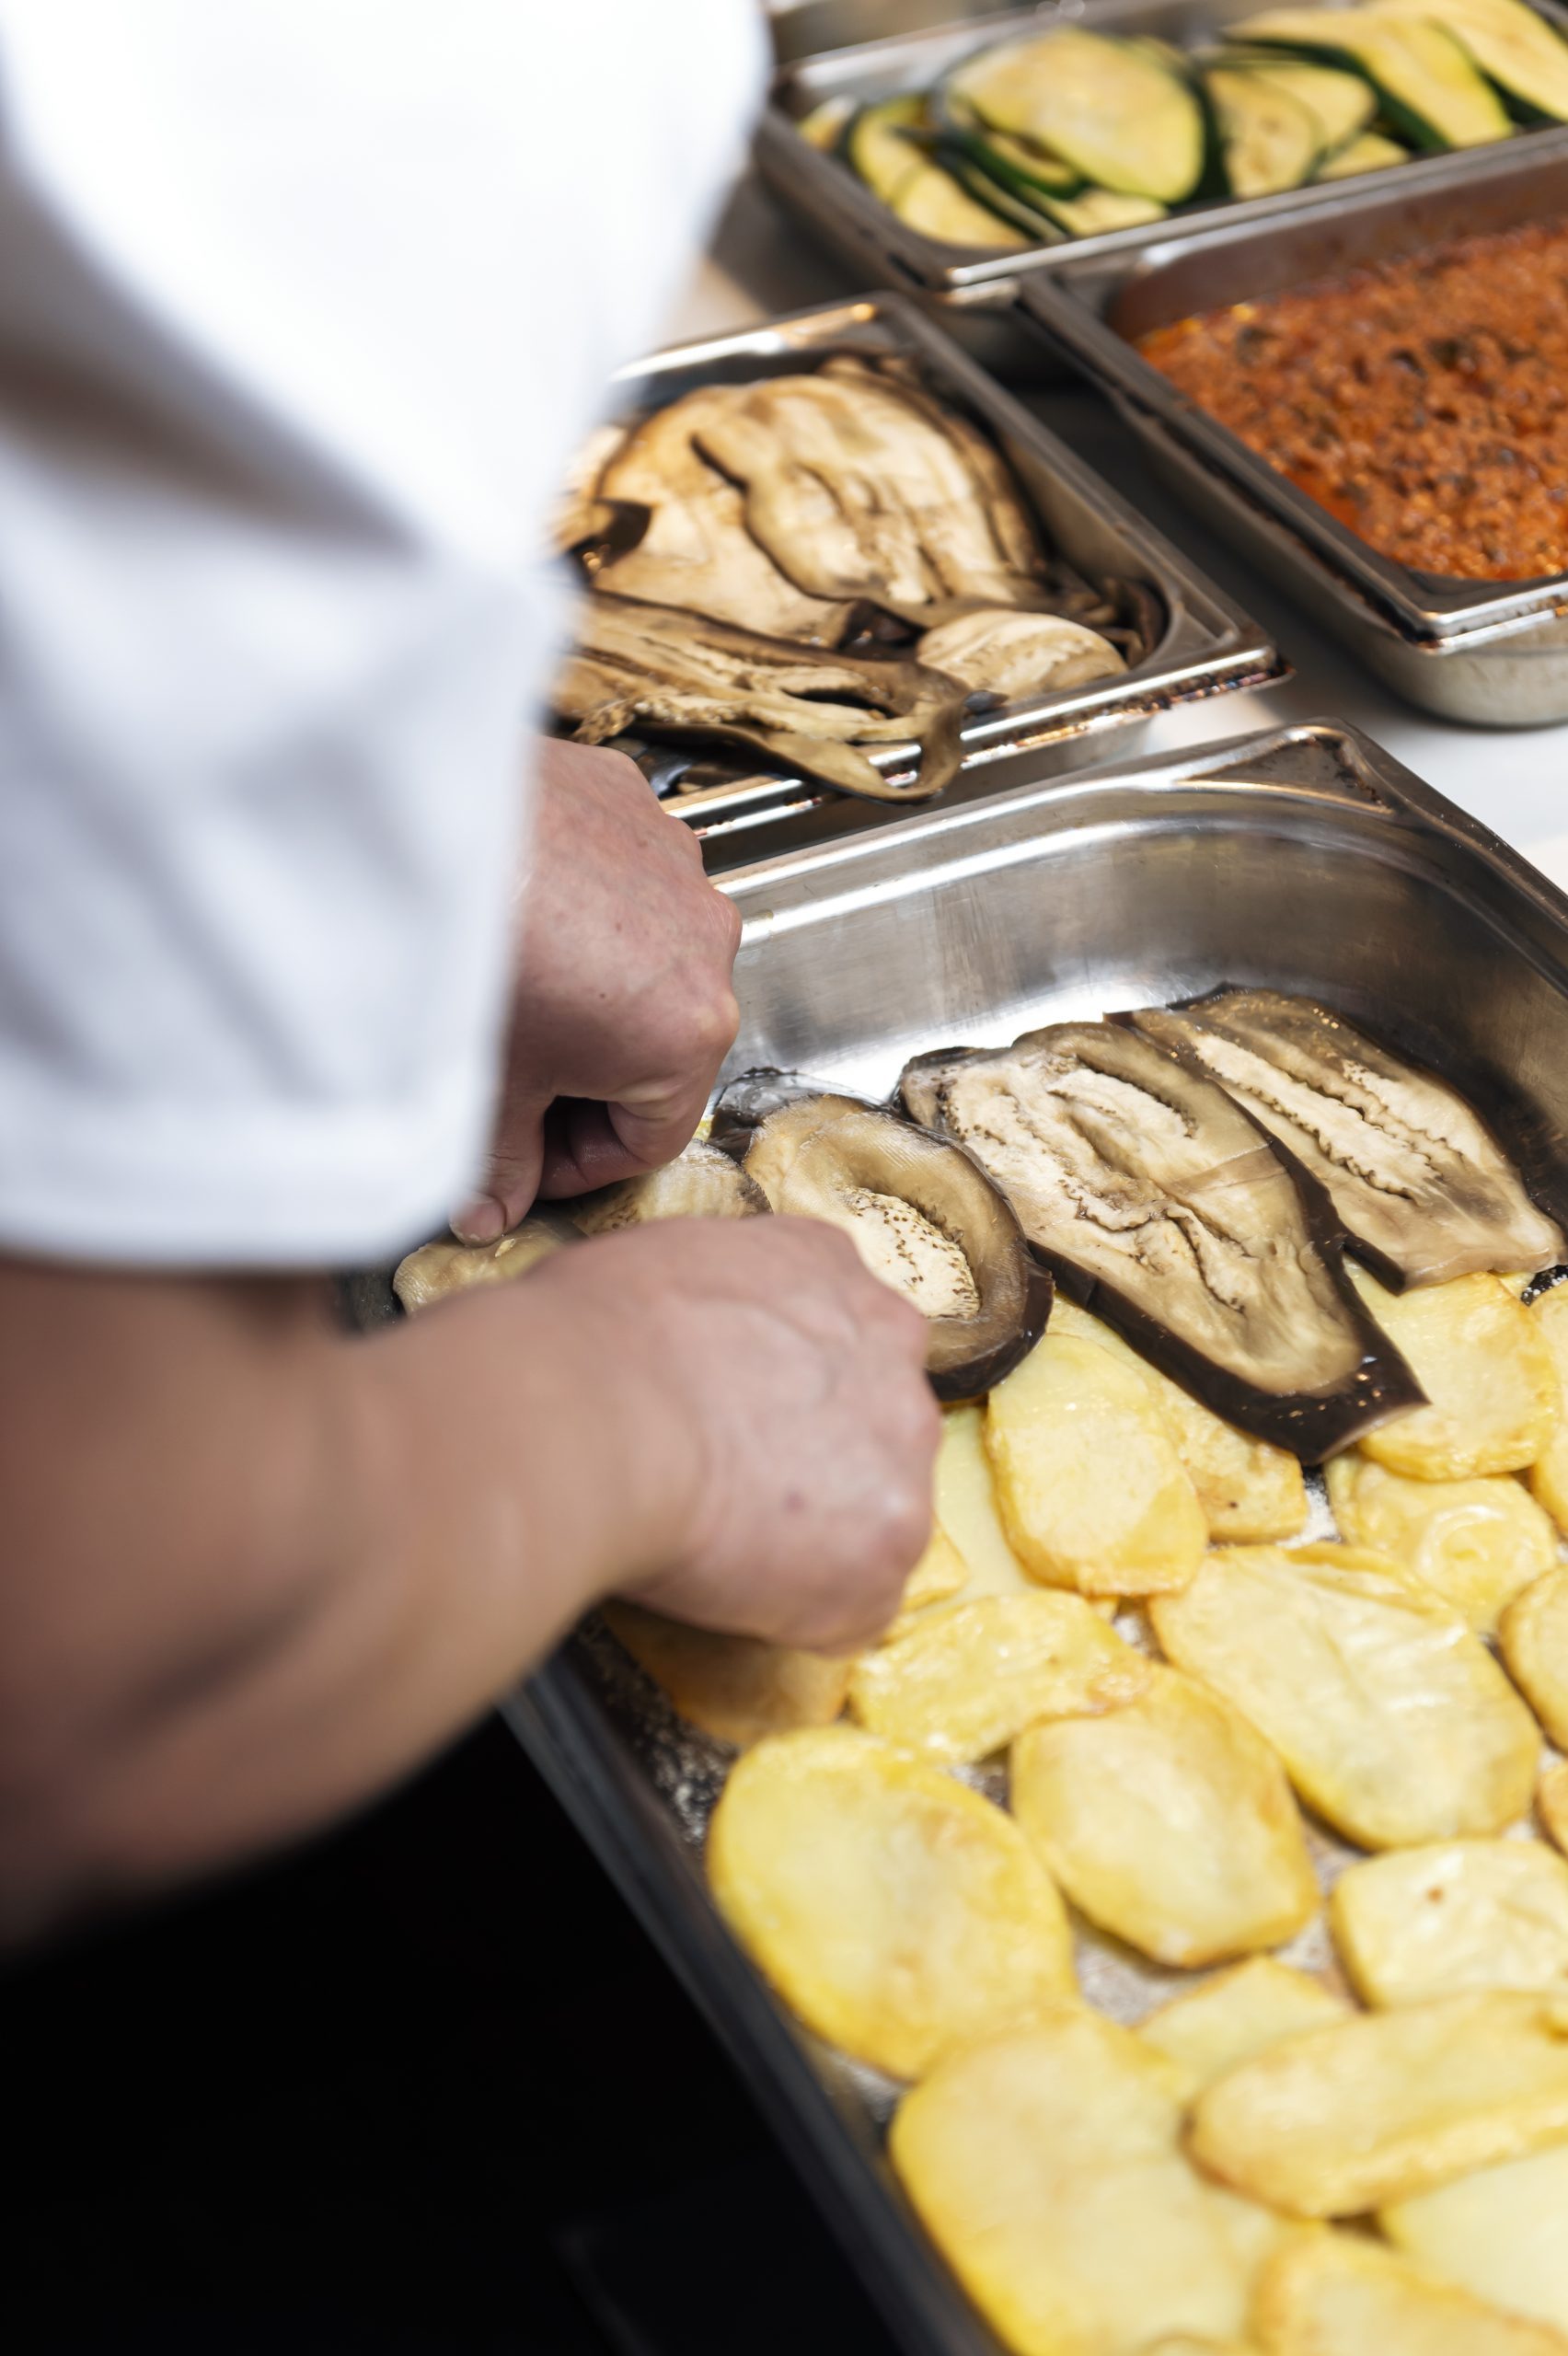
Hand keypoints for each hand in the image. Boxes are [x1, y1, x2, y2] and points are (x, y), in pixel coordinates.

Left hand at [455, 737, 740, 1241]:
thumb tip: (490, 1210)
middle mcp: (705, 942)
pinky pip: (617, 876)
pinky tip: (513, 918)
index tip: (528, 1165)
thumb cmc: (460, 953)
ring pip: (641, 957)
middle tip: (508, 1088)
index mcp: (689, 1032)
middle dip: (584, 1077)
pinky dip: (578, 906)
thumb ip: (499, 1164)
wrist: (404, 822)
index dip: (577, 1166)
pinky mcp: (626, 800)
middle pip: (655, 1046)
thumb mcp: (483, 1086)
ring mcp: (671, 862)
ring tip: (509, 993)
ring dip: (589, 989)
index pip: (651, 1137)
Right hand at [521, 1215, 941, 1652]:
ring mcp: (902, 1445)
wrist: (587, 1415)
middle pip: (869, 1418)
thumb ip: (708, 1302)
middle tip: (729, 1483)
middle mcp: (888, 1342)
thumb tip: (674, 1342)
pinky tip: (729, 1584)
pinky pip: (852, 1598)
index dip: (780, 1385)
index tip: (736, 1417)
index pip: (830, 1330)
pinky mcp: (887, 1543)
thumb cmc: (585, 1340)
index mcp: (825, 1264)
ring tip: (720, 1537)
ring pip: (871, 1510)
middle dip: (813, 1457)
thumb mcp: (654, 1265)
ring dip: (813, 1534)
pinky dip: (796, 1607)